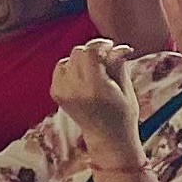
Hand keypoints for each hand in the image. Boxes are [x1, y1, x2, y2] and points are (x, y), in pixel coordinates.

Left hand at [51, 41, 150, 156]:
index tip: (111, 46)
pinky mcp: (55, 93)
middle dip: (92, 52)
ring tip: (96, 71)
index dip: (100, 44)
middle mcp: (74, 89)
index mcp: (95, 87)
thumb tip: (117, 46)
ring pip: (68, 59)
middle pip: (77, 52)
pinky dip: (71, 69)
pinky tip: (84, 78)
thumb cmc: (123, 114)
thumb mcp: (126, 89)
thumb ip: (118, 65)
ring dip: (81, 60)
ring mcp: (62, 91)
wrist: (107, 138)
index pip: (89, 52)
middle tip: (106, 59)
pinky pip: (60, 69)